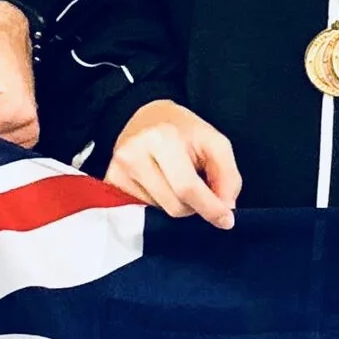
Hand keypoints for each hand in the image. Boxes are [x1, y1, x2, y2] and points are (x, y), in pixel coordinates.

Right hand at [105, 99, 241, 230]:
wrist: (146, 118)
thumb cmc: (183, 131)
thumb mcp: (214, 142)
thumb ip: (227, 175)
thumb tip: (226, 208)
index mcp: (162, 139)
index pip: (187, 187)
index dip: (210, 208)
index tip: (226, 221)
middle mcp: (134, 155)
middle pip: (174, 206)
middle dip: (194, 206)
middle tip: (198, 187)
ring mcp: (118, 170)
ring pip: (159, 213)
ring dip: (175, 205)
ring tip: (175, 182)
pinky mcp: (111, 182)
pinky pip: (142, 211)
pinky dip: (158, 206)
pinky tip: (160, 187)